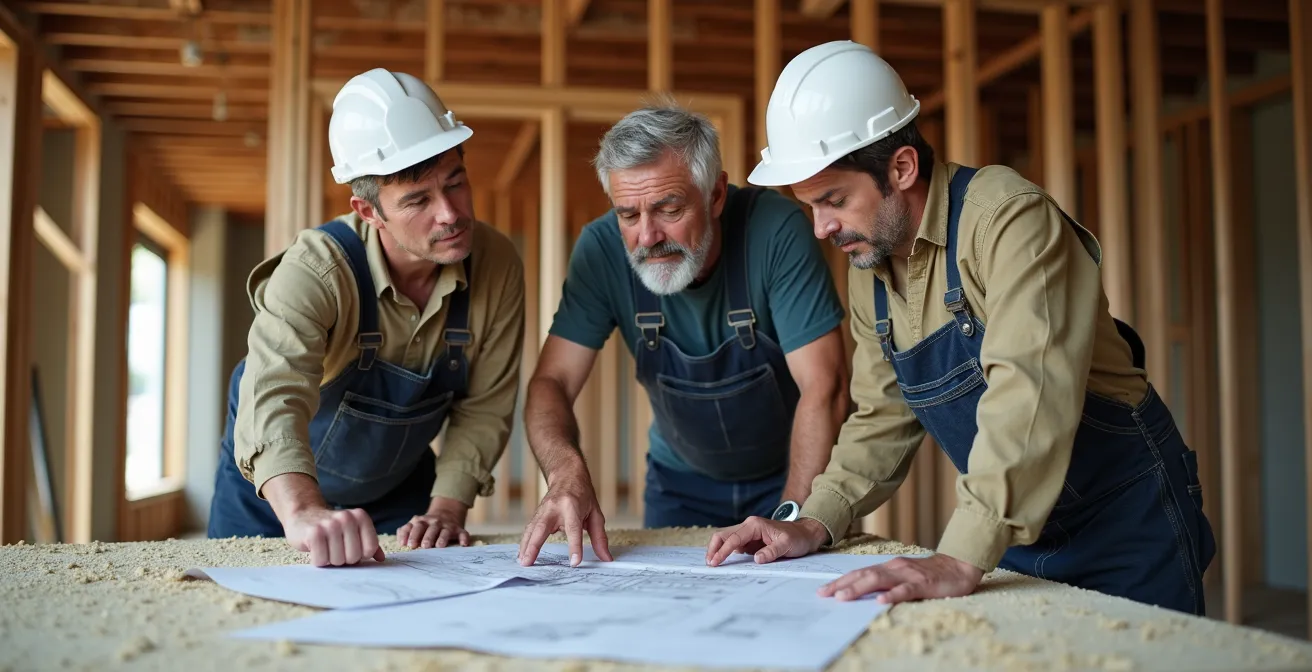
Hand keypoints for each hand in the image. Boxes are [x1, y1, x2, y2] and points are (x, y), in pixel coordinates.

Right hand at [283, 507, 384, 566]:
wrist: (303, 514)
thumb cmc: (332, 528)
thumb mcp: (353, 531)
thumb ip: (369, 544)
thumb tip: (381, 559)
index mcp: (360, 517)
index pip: (370, 549)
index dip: (360, 555)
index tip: (350, 548)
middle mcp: (347, 518)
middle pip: (354, 557)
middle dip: (344, 558)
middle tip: (334, 548)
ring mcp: (330, 524)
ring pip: (338, 560)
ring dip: (330, 559)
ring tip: (325, 547)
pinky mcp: (313, 533)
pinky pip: (321, 560)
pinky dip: (318, 560)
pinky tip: (315, 548)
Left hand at [397, 496, 469, 548]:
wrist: (446, 513)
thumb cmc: (426, 525)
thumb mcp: (414, 525)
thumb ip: (404, 531)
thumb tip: (400, 542)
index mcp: (421, 521)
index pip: (415, 526)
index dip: (411, 535)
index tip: (407, 545)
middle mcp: (434, 522)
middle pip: (430, 528)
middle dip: (427, 537)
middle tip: (423, 546)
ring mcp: (447, 525)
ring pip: (445, 531)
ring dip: (442, 537)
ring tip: (439, 546)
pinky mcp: (459, 530)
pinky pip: (462, 533)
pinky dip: (464, 538)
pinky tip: (463, 544)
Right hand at [518, 466, 611, 566]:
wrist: (567, 475)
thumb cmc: (583, 495)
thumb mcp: (596, 514)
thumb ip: (600, 538)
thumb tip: (606, 558)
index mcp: (572, 506)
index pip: (573, 529)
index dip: (574, 546)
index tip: (575, 562)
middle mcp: (555, 507)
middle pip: (542, 528)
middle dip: (534, 546)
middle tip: (528, 562)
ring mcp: (543, 509)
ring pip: (531, 529)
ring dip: (525, 546)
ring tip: (522, 562)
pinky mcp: (537, 513)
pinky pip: (529, 529)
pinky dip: (524, 542)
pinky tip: (522, 555)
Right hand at [705, 516, 828, 566]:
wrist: (805, 534)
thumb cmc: (797, 538)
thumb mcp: (787, 545)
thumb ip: (772, 552)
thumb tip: (756, 559)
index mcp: (755, 525)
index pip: (733, 539)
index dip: (723, 551)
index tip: (715, 562)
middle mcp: (748, 526)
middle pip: (724, 535)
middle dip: (714, 548)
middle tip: (710, 563)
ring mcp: (748, 533)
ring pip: (726, 539)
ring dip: (718, 550)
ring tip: (713, 563)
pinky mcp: (750, 540)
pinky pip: (734, 545)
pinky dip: (726, 552)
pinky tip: (723, 561)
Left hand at [818, 553, 983, 603]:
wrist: (959, 565)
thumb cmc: (930, 574)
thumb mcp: (903, 576)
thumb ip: (885, 582)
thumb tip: (862, 591)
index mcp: (888, 567)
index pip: (859, 573)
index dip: (840, 581)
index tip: (823, 590)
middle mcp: (895, 568)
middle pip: (864, 575)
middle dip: (842, 585)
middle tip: (825, 595)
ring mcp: (909, 575)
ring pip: (879, 580)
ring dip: (859, 588)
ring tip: (844, 597)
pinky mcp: (924, 584)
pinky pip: (906, 590)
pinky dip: (892, 595)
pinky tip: (881, 601)